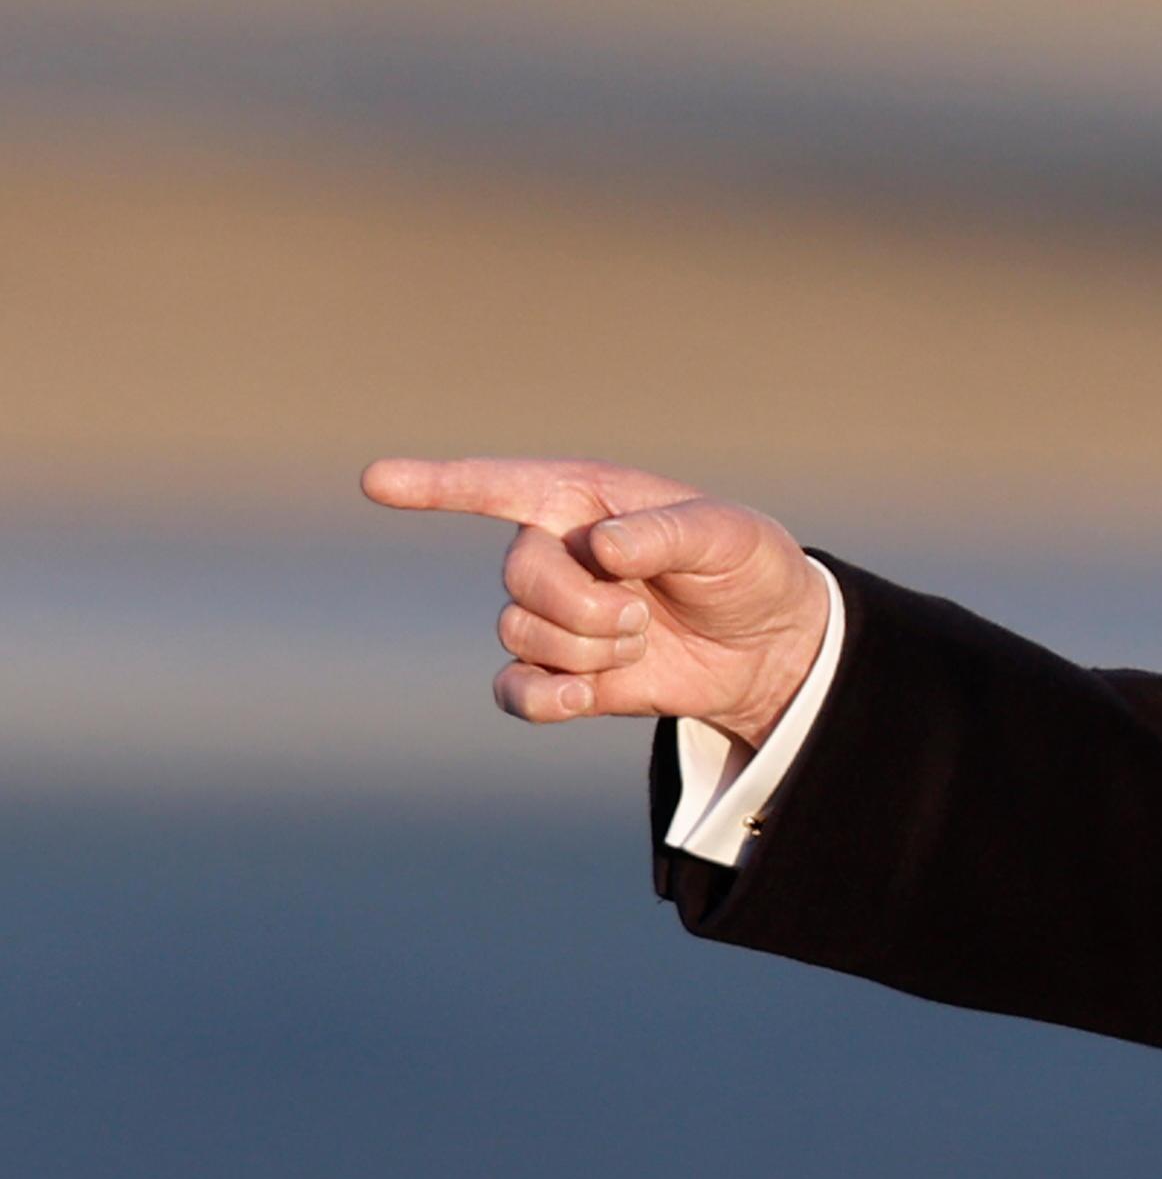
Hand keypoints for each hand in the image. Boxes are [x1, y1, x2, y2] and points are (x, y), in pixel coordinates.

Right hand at [361, 456, 829, 748]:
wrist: (768, 644)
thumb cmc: (748, 566)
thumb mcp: (730, 535)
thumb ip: (668, 532)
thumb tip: (601, 547)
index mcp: (585, 498)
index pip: (497, 485)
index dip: (437, 484)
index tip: (375, 480)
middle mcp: (556, 551)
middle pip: (517, 577)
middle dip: (579, 605)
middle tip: (643, 612)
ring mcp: (554, 614)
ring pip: (519, 633)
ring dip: (586, 647)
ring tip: (642, 638)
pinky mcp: (563, 673)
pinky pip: (516, 691)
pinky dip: (541, 699)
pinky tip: (578, 698)